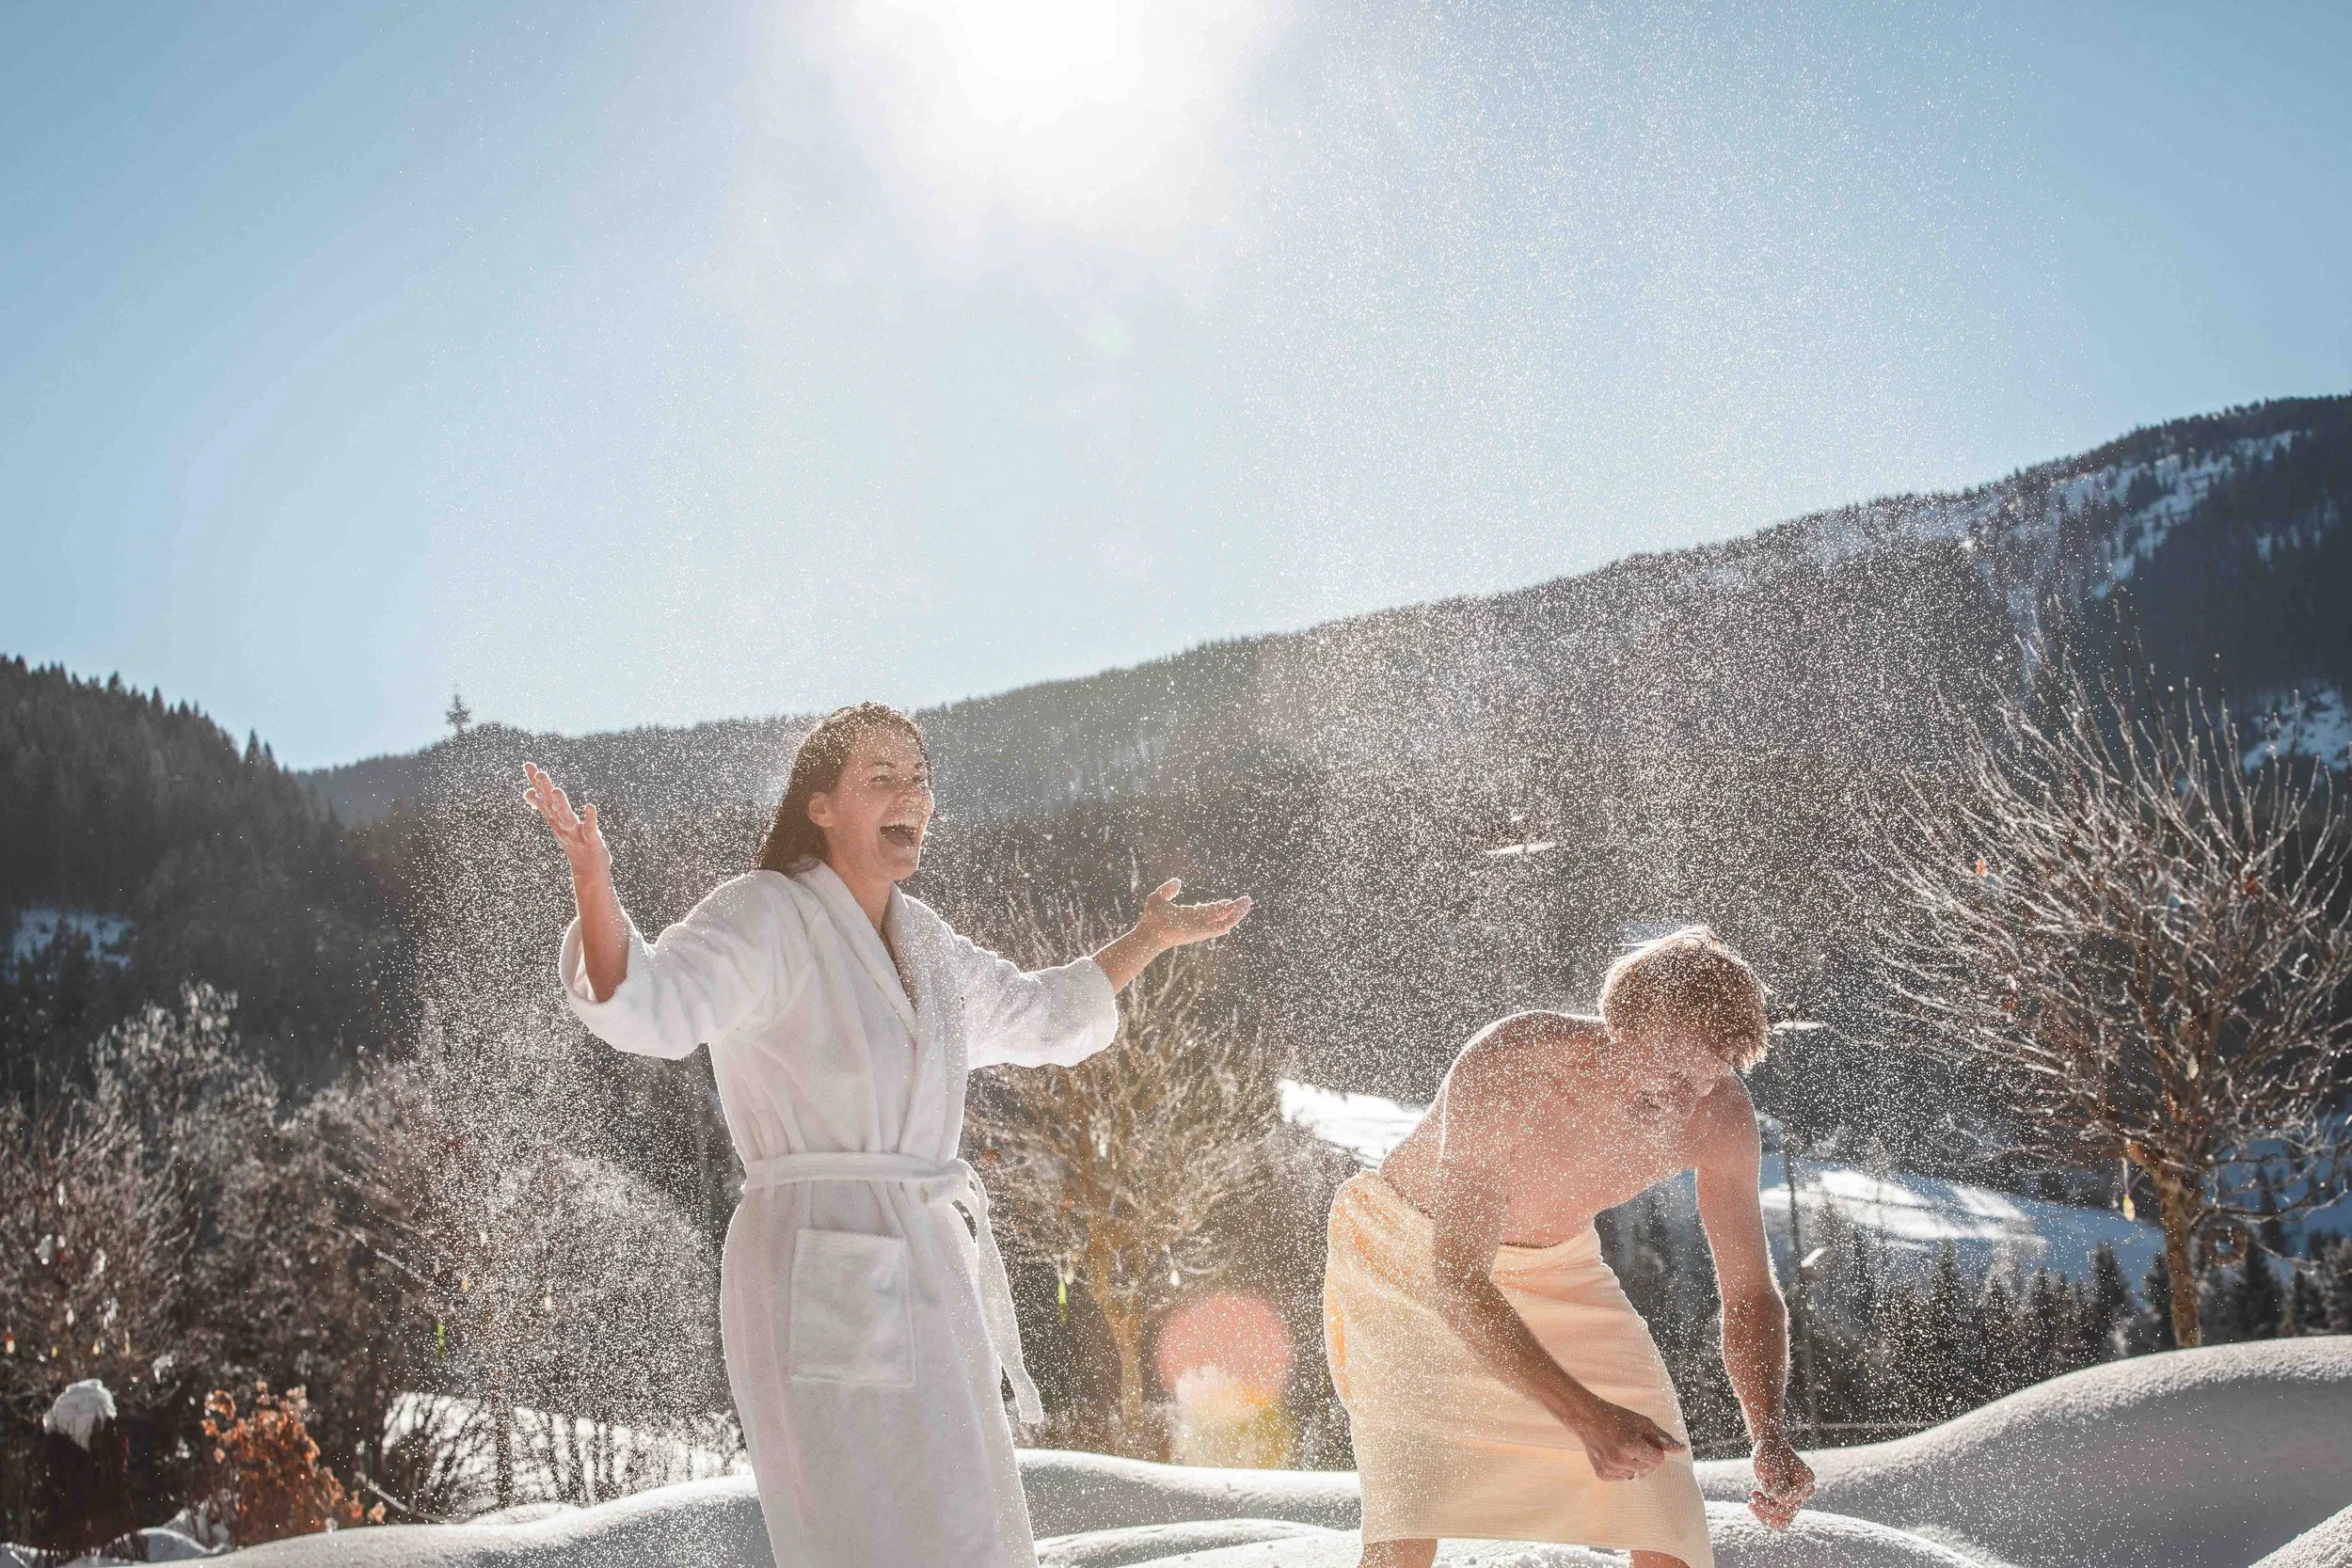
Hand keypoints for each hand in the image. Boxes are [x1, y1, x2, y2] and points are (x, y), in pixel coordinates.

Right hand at [523, 763, 609, 879]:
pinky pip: (590, 828)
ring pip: (566, 817)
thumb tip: (528, 791)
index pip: (543, 797)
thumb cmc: (573, 843)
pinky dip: (589, 818)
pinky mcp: (590, 841)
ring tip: (556, 791)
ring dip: (561, 805)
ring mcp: (575, 833)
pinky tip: (590, 807)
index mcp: (555, 819)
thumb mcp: (556, 824)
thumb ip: (544, 807)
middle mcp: (562, 825)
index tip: (528, 764)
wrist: (587, 870)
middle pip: (551, 805)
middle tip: (539, 772)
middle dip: (545, 789)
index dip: (536, 782)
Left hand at [1133, 878, 1250, 951]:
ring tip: (1248, 902)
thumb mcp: (1157, 898)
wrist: (1150, 932)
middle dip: (1232, 909)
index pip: (1206, 911)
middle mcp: (1197, 922)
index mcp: (1187, 916)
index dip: (1217, 906)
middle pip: (1218, 915)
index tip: (1226, 901)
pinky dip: (1234, 917)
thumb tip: (1178, 881)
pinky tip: (1242, 908)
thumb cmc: (1150, 919)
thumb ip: (1167, 890)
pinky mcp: (1205, 931)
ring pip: (1225, 920)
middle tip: (1245, 901)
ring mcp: (1202, 927)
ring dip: (1237, 912)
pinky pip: (1224, 925)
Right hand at [1573, 1399, 1682, 1481]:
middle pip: (1648, 1468)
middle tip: (1633, 1443)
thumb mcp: (1643, 1423)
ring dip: (1634, 1464)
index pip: (1658, 1460)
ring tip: (1623, 1449)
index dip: (1655, 1450)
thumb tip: (1682, 1450)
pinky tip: (1615, 1456)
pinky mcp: (1602, 1474)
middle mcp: (1620, 1460)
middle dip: (1645, 1457)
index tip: (1646, 1441)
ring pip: (1635, 1474)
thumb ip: (1663, 1438)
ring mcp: (1610, 1469)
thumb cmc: (1618, 1418)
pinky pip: (1622, 1478)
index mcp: (1631, 1446)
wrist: (1589, 1419)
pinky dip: (1622, 1470)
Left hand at [1748, 1432, 1813, 1528]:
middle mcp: (1803, 1492)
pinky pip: (1777, 1516)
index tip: (1753, 1492)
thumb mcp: (1772, 1466)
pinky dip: (1764, 1514)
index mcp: (1805, 1481)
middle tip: (1752, 1494)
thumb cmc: (1770, 1452)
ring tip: (1751, 1504)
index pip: (1791, 1501)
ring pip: (1784, 1520)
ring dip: (1765, 1515)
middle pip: (1788, 1513)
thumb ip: (1779, 1483)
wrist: (1767, 1445)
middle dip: (1767, 1508)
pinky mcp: (1785, 1501)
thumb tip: (1784, 1501)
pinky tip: (1753, 1504)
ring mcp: (1795, 1498)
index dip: (1772, 1502)